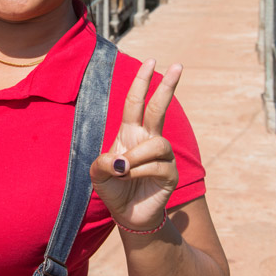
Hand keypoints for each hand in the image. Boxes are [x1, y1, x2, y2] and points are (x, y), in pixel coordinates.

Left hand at [90, 59, 182, 230]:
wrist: (128, 214)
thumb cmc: (114, 189)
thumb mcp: (97, 174)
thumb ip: (102, 164)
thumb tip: (120, 162)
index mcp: (131, 133)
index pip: (137, 102)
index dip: (142, 81)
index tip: (152, 61)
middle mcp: (149, 140)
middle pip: (159, 108)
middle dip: (167, 86)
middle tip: (177, 65)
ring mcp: (162, 156)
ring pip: (156, 144)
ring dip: (136, 156)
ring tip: (124, 170)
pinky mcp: (170, 174)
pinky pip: (157, 165)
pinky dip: (139, 171)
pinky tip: (132, 179)